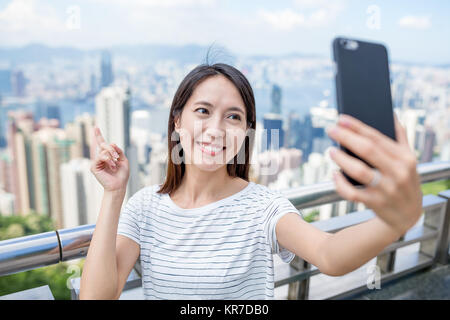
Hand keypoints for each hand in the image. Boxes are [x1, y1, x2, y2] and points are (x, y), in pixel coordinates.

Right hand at [90, 126, 129, 191]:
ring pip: (103, 150)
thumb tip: (112, 143)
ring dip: (112, 156)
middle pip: (103, 144)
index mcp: (107, 156)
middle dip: (112, 148)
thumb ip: (119, 151)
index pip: (102, 144)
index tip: (96, 127)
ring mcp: (97, 162)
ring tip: (115, 165)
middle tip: (117, 156)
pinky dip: (108, 160)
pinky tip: (112, 166)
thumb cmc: (121, 175)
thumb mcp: (124, 160)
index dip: (98, 135)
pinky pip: (101, 157)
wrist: (119, 186)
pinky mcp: (94, 166)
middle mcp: (101, 158)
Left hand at [326, 114, 422, 235]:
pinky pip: (352, 193)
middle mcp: (397, 172)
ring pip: (359, 171)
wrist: (409, 215)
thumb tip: (390, 114)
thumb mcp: (409, 160)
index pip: (377, 137)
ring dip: (342, 159)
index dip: (357, 127)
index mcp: (405, 158)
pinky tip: (334, 174)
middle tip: (331, 130)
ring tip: (331, 151)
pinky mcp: (375, 203)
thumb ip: (401, 137)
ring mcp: (386, 189)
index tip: (341, 119)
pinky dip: (340, 184)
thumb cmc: (404, 181)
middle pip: (367, 150)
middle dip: (346, 138)